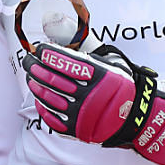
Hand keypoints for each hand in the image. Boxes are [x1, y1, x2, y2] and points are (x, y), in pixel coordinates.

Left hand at [23, 42, 164, 164]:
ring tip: (30, 76)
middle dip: (34, 66)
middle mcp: (91, 95)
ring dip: (34, 84)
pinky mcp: (77, 129)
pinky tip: (38, 96)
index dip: (48, 53)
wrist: (137, 118)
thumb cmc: (121, 87)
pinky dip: (41, 105)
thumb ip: (90, 54)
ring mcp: (83, 114)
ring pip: (48, 96)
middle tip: (27, 59)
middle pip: (51, 78)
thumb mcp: (112, 65)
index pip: (66, 61)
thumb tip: (67, 34)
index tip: (39, 48)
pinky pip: (51, 117)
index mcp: (100, 76)